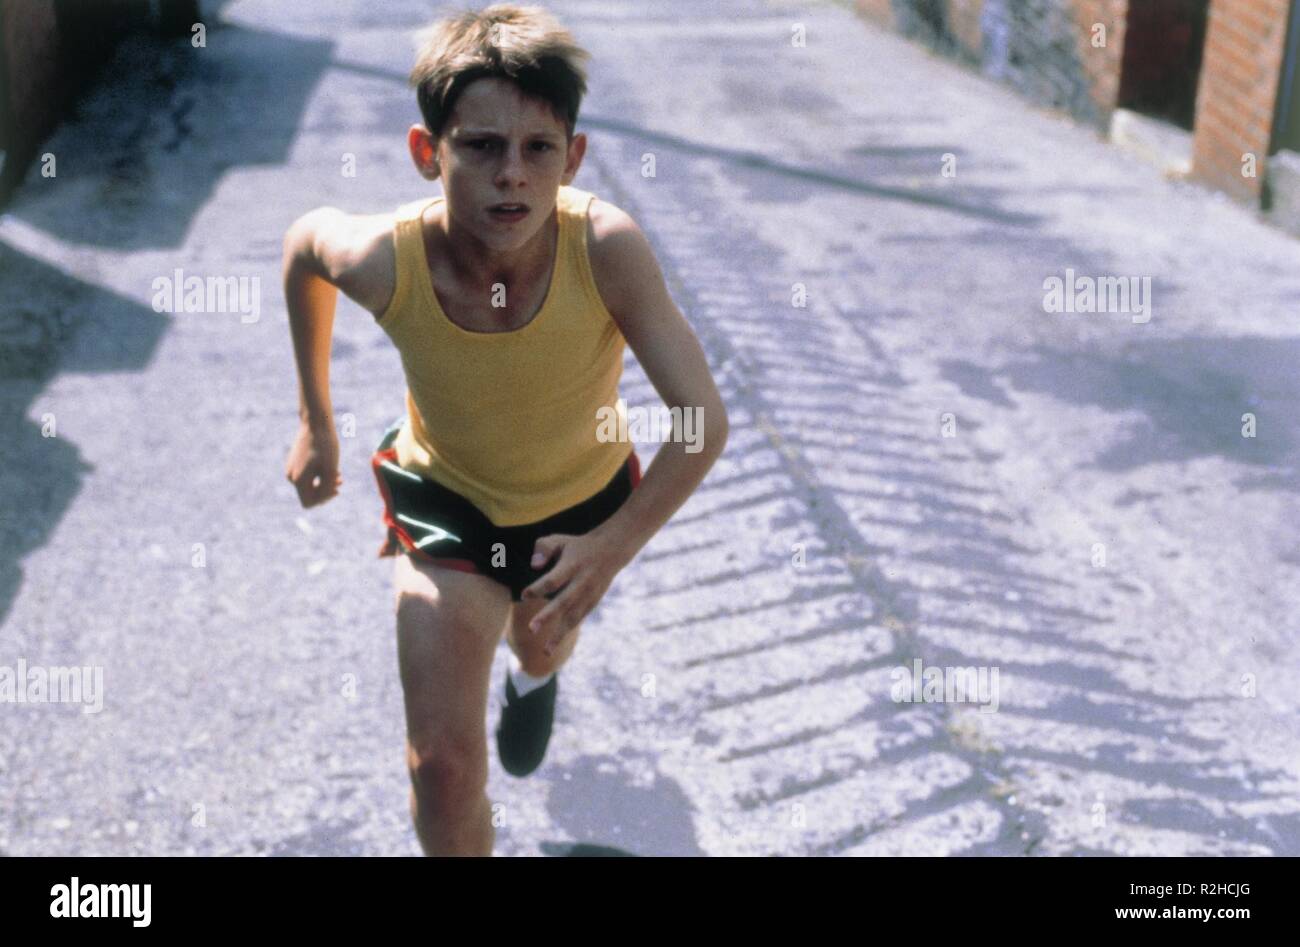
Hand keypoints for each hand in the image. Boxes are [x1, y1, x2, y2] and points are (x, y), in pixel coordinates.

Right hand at [285, 421, 341, 507]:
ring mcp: (291, 469)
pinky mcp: (294, 462)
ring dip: (324, 482)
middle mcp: (291, 476)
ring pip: (309, 485)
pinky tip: (330, 466)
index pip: (309, 503)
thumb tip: (322, 499)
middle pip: (309, 494)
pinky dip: (319, 474)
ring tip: (338, 474)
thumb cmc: (326, 446)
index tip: (337, 488)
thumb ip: (327, 488)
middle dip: (326, 490)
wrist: (316, 423)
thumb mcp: (331, 469)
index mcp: (297, 480)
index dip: (324, 499)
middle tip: (340, 480)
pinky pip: (306, 475)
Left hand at [520, 530, 625, 654]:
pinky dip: (567, 632)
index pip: (554, 579)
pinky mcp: (593, 602)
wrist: (611, 550)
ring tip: (545, 652)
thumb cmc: (576, 546)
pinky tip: (553, 645)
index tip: (524, 594)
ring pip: (573, 617)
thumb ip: (543, 548)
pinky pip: (579, 619)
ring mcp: (589, 594)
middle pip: (564, 601)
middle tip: (531, 629)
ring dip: (559, 635)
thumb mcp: (560, 540)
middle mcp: (582, 582)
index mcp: (572, 565)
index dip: (539, 587)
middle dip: (548, 616)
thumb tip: (534, 565)